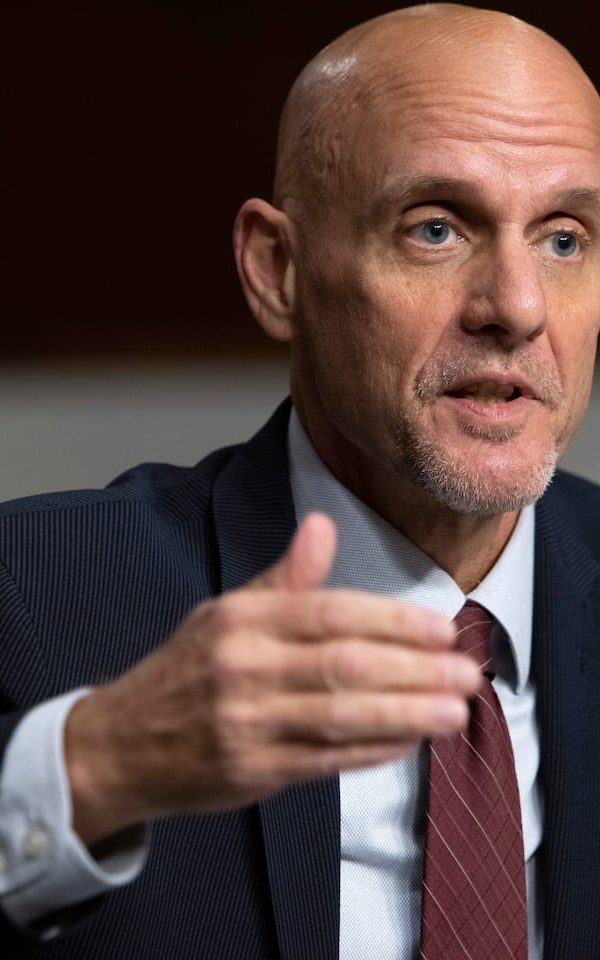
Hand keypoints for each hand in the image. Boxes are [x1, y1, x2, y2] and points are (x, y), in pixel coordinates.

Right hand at [65, 514, 479, 844]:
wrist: (121, 742)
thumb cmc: (185, 670)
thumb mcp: (224, 611)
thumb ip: (283, 576)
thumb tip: (323, 525)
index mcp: (241, 619)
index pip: (331, 613)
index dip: (394, 622)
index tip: (443, 629)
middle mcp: (244, 668)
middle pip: (345, 665)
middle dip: (415, 669)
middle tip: (467, 672)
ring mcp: (247, 723)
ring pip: (343, 716)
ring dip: (407, 713)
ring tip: (455, 710)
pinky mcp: (253, 771)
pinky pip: (327, 760)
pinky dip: (374, 750)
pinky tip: (411, 740)